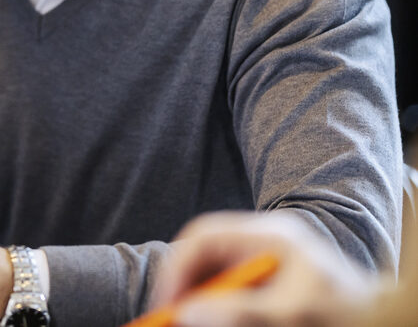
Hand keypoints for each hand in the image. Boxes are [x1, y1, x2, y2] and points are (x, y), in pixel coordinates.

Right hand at [152, 211, 375, 326]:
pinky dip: (220, 304)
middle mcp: (265, 240)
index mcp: (270, 236)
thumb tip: (185, 315)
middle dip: (183, 285)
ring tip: (187, 321)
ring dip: (199, 297)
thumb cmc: (346, 316)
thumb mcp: (292, 318)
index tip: (165, 306)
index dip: (176, 268)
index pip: (204, 237)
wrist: (389, 322)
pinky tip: (215, 319)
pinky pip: (232, 285)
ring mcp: (269, 257)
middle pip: (205, 252)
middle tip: (167, 318)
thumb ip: (241, 314)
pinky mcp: (274, 278)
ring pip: (215, 269)